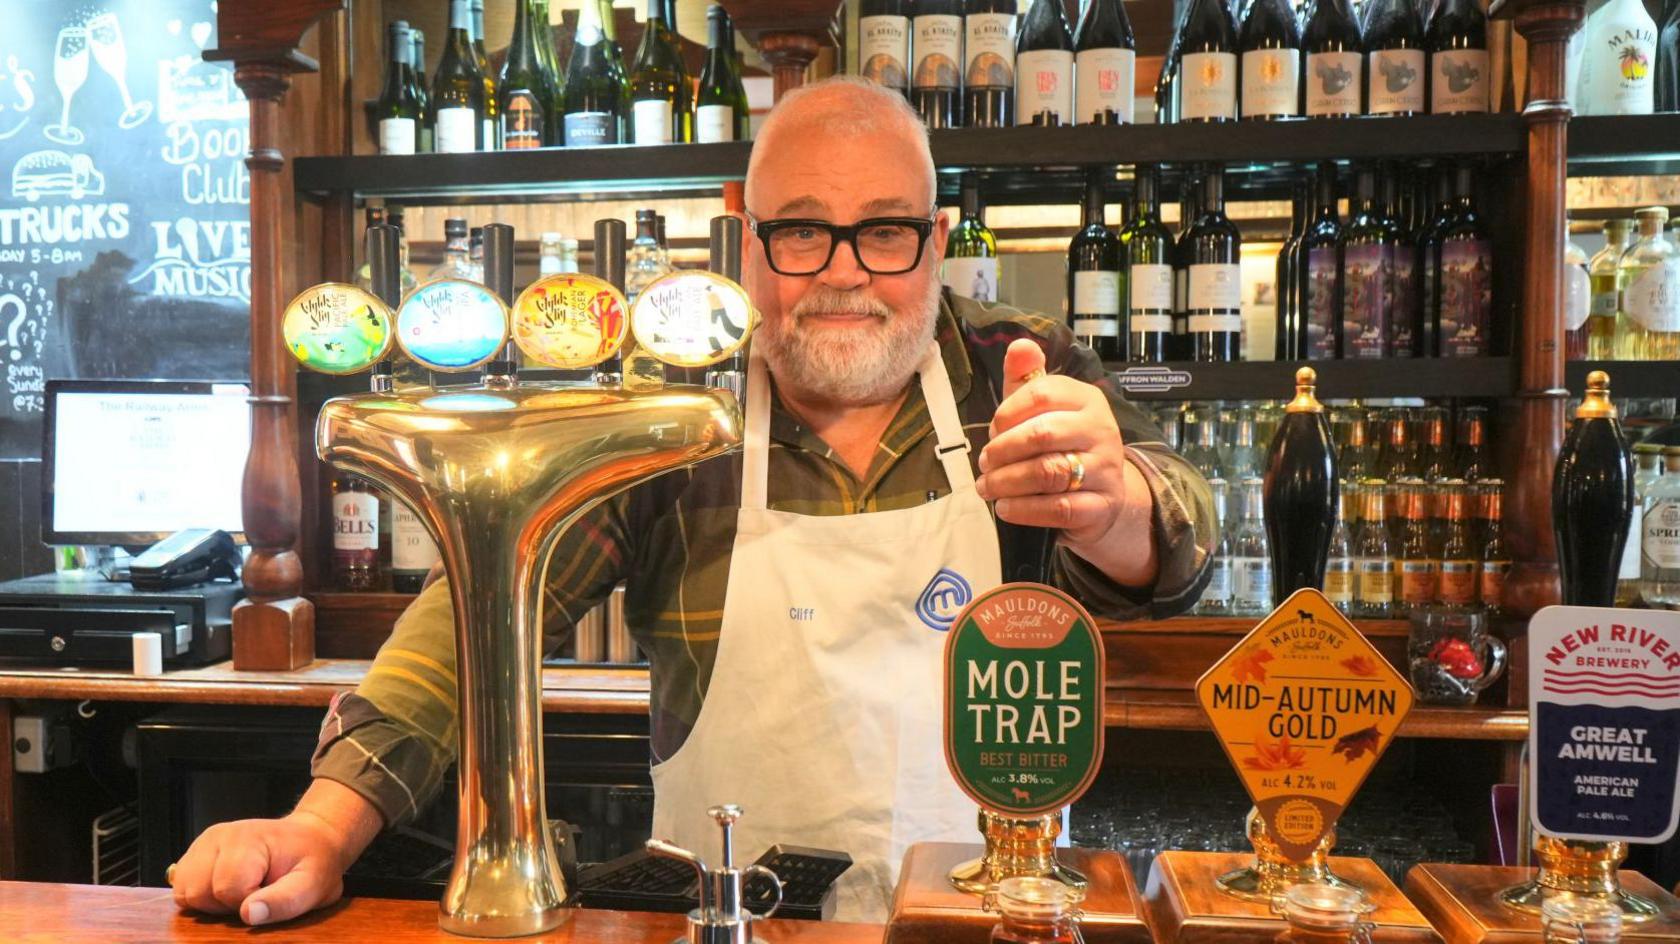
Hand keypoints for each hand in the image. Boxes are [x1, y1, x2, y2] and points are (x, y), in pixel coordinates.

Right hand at [170, 779, 380, 925]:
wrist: (309, 840)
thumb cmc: (313, 862)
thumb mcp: (314, 884)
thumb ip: (285, 901)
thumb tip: (249, 915)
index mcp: (247, 839)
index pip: (227, 889)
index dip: (248, 904)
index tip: (270, 894)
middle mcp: (218, 836)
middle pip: (198, 892)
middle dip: (226, 905)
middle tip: (256, 894)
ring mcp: (203, 844)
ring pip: (185, 893)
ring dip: (211, 903)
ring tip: (242, 892)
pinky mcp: (195, 856)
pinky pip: (181, 889)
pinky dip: (201, 898)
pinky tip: (227, 891)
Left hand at [975, 339, 1156, 585]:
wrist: (1104, 494)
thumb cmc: (1064, 444)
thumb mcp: (1045, 409)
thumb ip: (1027, 379)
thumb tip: (1019, 346)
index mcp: (1087, 399)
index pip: (1042, 394)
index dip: (1007, 413)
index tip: (991, 431)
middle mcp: (1102, 430)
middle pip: (1043, 434)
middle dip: (1003, 450)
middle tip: (984, 463)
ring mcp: (1106, 469)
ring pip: (1048, 472)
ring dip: (1007, 482)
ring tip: (986, 487)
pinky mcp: (1102, 506)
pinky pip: (1059, 507)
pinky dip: (1024, 510)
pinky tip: (1004, 508)